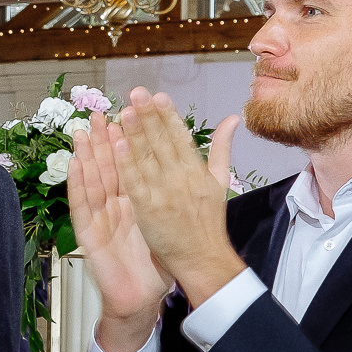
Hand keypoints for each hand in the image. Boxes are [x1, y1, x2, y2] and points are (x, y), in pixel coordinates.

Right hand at [65, 120, 168, 351]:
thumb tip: (193, 168)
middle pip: (108, 167)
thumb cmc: (155, 261)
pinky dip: (77, 185)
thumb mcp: (170, 222)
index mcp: (136, 199)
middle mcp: (115, 204)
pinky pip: (82, 206)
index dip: (131, 138)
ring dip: (86, 155)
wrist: (142, 297)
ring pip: (92, 181)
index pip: (132, 163)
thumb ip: (179, 192)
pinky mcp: (89, 234)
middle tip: (100, 112)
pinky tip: (74, 165)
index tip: (131, 111)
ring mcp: (100, 217)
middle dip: (104, 139)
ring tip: (83, 130)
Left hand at [113, 90, 245, 308]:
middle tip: (137, 93)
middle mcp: (181, 178)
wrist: (203, 259)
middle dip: (150, 116)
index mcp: (197, 170)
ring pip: (147, 158)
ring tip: (126, 111)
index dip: (169, 115)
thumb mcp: (220, 182)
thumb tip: (232, 118)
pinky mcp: (149, 210)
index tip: (159, 95)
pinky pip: (135, 183)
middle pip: (162, 142)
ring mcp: (164, 194)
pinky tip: (119, 145)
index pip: (181, 137)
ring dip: (136, 133)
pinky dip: (128, 164)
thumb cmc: (209, 222)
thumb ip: (222, 148)